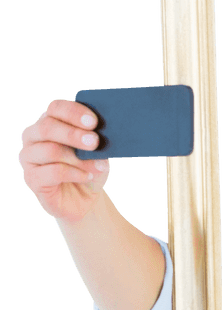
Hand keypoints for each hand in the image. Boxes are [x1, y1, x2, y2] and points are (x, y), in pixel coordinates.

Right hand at [18, 98, 110, 222]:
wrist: (84, 201)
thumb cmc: (88, 169)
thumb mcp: (97, 152)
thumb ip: (95, 139)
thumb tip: (103, 132)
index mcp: (50, 122)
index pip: (56, 108)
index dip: (74, 112)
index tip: (94, 122)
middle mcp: (34, 137)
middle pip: (48, 127)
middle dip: (73, 134)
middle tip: (95, 142)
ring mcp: (29, 157)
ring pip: (50, 151)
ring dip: (78, 159)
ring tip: (98, 166)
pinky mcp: (32, 178)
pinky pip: (52, 172)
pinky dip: (74, 174)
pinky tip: (88, 176)